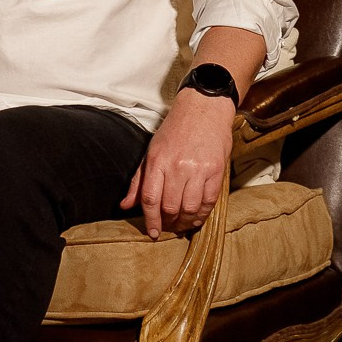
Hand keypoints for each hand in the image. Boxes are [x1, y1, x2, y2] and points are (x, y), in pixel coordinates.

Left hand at [120, 86, 234, 240]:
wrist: (204, 108)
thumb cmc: (176, 129)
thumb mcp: (151, 150)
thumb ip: (138, 180)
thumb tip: (125, 205)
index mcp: (157, 160)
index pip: (150, 199)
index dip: (151, 221)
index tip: (152, 233)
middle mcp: (177, 166)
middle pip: (170, 207)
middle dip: (168, 223)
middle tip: (168, 228)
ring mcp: (198, 169)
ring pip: (189, 208)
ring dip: (185, 222)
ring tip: (182, 224)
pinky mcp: (216, 170)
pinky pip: (208, 201)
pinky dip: (202, 214)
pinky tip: (197, 217)